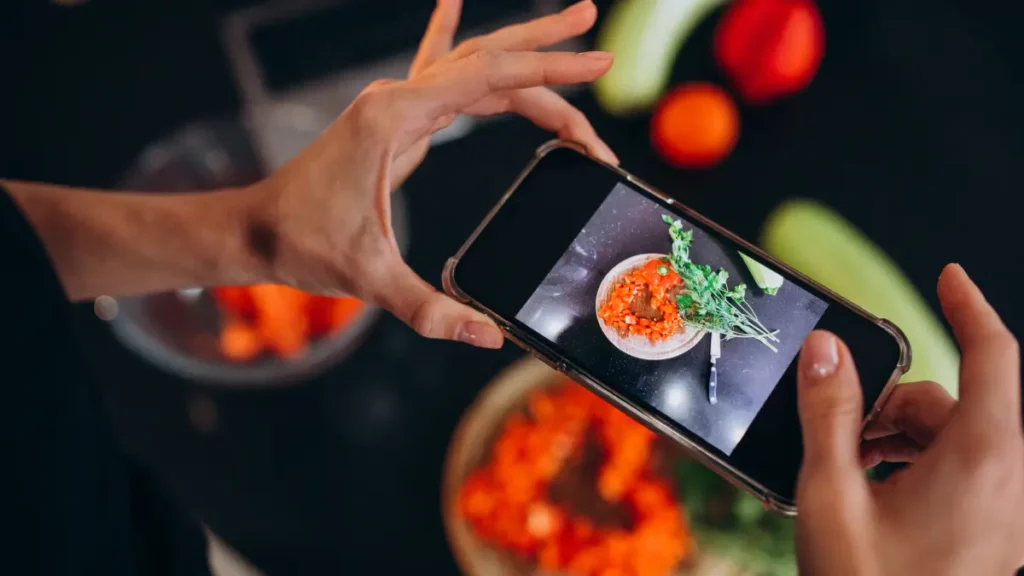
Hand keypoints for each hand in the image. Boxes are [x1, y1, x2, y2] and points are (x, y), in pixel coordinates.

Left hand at [255, 0, 616, 348]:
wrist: (255, 229)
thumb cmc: (303, 244)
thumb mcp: (369, 278)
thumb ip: (429, 310)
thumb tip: (487, 336)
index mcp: (395, 118)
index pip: (489, 79)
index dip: (549, 72)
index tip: (597, 64)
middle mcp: (397, 99)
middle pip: (486, 61)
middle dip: (545, 48)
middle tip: (595, 35)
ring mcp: (393, 105)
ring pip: (470, 66)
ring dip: (519, 50)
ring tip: (568, 31)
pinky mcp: (391, 121)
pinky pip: (434, 70)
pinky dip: (448, 36)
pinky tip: (451, 2)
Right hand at [794, 264, 1022, 575]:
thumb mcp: (832, 497)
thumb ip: (828, 415)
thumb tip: (824, 350)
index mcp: (981, 461)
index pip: (994, 357)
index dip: (971, 307)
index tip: (950, 275)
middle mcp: (1005, 480)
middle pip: (956, 401)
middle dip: (894, 401)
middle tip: (840, 429)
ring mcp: (1001, 510)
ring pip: (954, 438)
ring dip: (897, 438)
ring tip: (846, 469)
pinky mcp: (990, 531)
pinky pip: (958, 472)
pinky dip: (912, 467)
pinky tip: (868, 491)